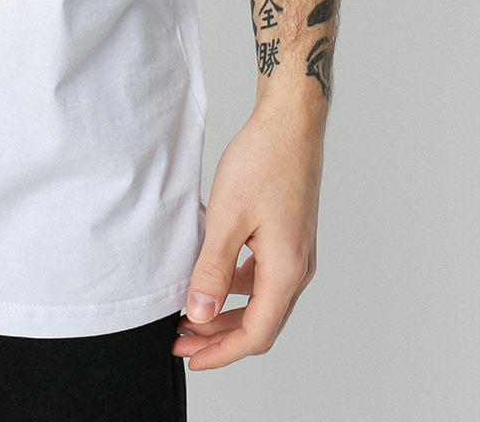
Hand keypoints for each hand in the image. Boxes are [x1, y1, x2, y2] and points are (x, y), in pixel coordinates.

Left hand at [174, 102, 322, 368]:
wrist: (291, 121)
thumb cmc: (264, 160)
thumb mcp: (227, 218)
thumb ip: (212, 271)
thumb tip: (200, 315)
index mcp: (286, 270)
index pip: (256, 334)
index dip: (222, 353)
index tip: (191, 359)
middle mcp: (298, 268)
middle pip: (260, 323)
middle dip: (219, 337)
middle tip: (181, 340)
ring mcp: (296, 252)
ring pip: (261, 300)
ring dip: (227, 312)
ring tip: (191, 312)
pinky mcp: (290, 236)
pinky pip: (263, 276)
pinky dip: (237, 286)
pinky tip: (211, 275)